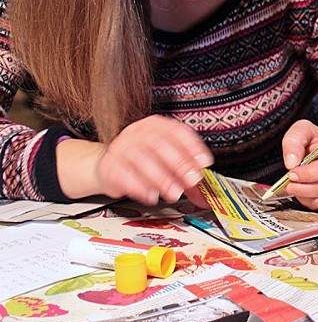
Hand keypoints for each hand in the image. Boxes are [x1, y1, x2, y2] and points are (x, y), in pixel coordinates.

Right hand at [57, 115, 213, 204]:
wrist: (109, 165)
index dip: (192, 146)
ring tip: (174, 193)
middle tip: (192, 180)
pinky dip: (141, 188)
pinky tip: (152, 196)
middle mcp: (137, 133)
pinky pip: (124, 175)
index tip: (204, 162)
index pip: (176, 131)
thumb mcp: (167, 161)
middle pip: (160, 144)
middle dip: (180, 164)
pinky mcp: (109, 166)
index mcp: (155, 125)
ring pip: (142, 160)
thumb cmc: (144, 161)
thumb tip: (206, 194)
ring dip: (162, 179)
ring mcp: (121, 148)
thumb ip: (186, 173)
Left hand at [279, 119, 317, 209]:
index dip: (308, 174)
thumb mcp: (306, 131)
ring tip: (296, 186)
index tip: (292, 173)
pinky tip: (306, 191)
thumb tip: (291, 162)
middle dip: (302, 187)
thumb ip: (294, 140)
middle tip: (289, 182)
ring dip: (304, 196)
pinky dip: (311, 202)